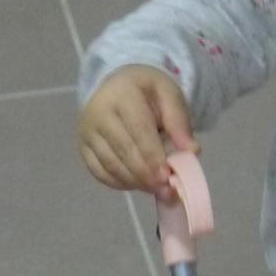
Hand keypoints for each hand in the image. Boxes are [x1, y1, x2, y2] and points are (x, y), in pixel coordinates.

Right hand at [78, 65, 196, 194]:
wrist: (116, 85)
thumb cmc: (146, 92)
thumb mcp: (168, 95)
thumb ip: (180, 122)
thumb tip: (193, 151)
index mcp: (122, 95)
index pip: (138, 130)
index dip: (153, 156)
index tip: (167, 176)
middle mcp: (98, 113)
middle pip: (123, 151)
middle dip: (146, 175)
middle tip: (166, 190)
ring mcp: (87, 132)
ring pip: (110, 165)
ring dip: (134, 182)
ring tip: (155, 189)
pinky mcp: (83, 147)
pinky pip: (99, 172)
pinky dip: (119, 183)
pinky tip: (137, 185)